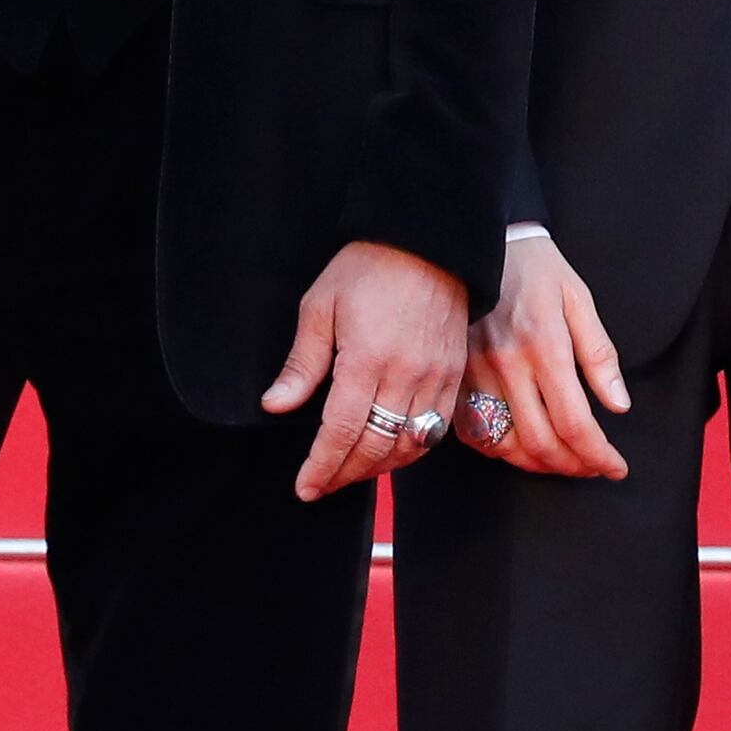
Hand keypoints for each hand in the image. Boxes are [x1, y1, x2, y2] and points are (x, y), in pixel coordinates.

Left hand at [267, 239, 474, 498]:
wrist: (428, 242)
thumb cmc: (369, 267)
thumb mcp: (320, 307)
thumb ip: (302, 364)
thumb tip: (276, 404)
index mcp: (367, 360)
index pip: (342, 432)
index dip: (322, 467)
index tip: (305, 487)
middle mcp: (405, 376)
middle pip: (376, 447)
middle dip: (345, 474)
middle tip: (322, 485)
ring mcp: (435, 378)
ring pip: (409, 445)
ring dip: (378, 467)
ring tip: (352, 472)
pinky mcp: (453, 375)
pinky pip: (435, 429)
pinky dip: (412, 449)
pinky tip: (391, 451)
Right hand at [470, 235, 631, 475]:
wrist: (483, 241)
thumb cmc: (537, 269)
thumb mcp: (579, 300)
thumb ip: (599, 354)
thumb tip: (619, 405)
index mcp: (544, 346)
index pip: (574, 423)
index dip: (598, 456)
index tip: (616, 467)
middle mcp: (506, 366)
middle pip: (540, 443)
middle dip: (573, 466)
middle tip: (594, 467)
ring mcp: (474, 373)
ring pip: (504, 445)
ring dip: (538, 464)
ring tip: (563, 461)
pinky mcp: (455, 376)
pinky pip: (473, 432)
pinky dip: (500, 450)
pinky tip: (521, 446)